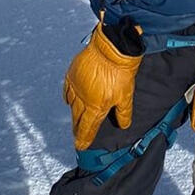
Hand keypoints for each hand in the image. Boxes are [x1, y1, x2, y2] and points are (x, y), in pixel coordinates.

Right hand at [63, 21, 144, 146]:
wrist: (112, 48)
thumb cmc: (121, 71)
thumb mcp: (126, 95)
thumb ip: (124, 113)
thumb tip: (123, 125)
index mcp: (96, 107)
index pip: (88, 128)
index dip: (84, 138)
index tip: (80, 146)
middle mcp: (82, 99)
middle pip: (77, 119)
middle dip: (77, 129)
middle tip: (77, 135)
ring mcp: (76, 87)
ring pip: (71, 105)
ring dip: (73, 114)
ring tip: (75, 119)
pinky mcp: (72, 75)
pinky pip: (67, 91)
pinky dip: (68, 98)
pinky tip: (69, 101)